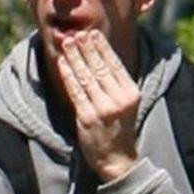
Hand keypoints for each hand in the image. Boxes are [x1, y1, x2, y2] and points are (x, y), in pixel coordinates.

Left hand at [54, 30, 139, 180]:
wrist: (117, 159)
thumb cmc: (120, 129)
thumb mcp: (126, 104)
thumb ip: (116, 84)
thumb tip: (100, 58)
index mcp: (131, 93)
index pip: (115, 65)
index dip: (102, 47)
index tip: (92, 34)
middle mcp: (118, 99)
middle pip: (100, 67)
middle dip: (86, 48)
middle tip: (76, 33)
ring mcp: (102, 108)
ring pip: (86, 76)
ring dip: (75, 57)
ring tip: (67, 43)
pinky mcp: (87, 117)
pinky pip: (75, 91)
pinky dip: (68, 75)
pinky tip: (62, 63)